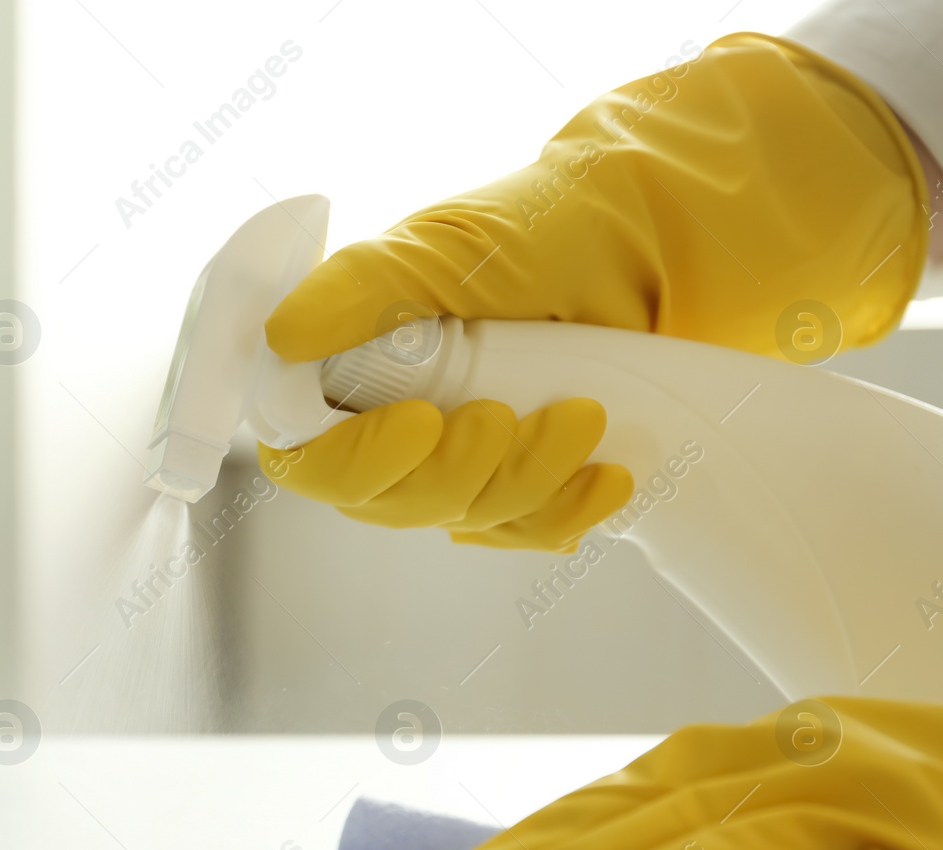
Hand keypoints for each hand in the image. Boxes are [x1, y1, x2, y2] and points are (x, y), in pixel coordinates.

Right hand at [260, 31, 924, 550]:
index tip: (417, 428)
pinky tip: (608, 477)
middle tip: (506, 418)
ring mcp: (469, 454)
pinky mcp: (533, 478)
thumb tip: (280, 337)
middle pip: (387, 504)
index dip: (351, 464)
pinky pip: (528, 532)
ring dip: (522, 485)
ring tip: (582, 418)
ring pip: (464, 521)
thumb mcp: (443, 246)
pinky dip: (565, 513)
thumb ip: (358, 290)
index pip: (311, 456)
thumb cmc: (548, 225)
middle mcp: (402, 419)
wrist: (662, 237)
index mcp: (360, 369)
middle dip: (454, 475)